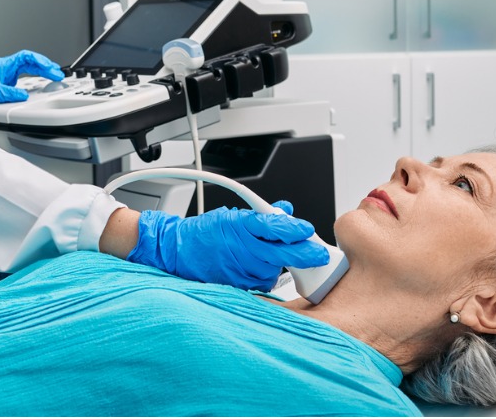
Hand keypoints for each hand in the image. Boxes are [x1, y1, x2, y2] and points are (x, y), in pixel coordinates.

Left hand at [0, 50, 63, 114]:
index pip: (25, 57)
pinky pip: (26, 73)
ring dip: (42, 70)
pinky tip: (43, 78)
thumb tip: (23, 95)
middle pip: (30, 61)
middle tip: (57, 73)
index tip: (48, 67)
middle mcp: (7, 67)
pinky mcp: (9, 80)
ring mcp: (9, 73)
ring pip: (29, 67)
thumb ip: (9, 93)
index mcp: (4, 65)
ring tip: (54, 74)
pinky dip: (36, 75)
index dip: (39, 60)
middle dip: (45, 66)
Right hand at [126, 201, 329, 290]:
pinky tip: (261, 268)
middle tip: (318, 255)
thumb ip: (261, 216)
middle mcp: (241, 248)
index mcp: (240, 226)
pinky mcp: (237, 285)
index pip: (274, 226)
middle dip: (304, 254)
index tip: (308, 230)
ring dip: (281, 264)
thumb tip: (285, 210)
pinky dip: (267, 275)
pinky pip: (262, 282)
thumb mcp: (232, 216)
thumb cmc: (204, 233)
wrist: (177, 252)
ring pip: (274, 270)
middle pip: (281, 253)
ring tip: (275, 255)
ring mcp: (239, 269)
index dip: (295, 228)